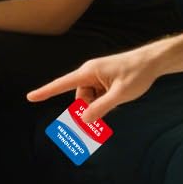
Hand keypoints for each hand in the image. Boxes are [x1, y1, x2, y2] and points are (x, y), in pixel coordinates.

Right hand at [26, 48, 153, 124]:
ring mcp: (96, 77)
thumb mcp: (120, 95)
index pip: (62, 83)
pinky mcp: (102, 80)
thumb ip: (101, 108)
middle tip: (111, 106)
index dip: (45, 92)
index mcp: (88, 72)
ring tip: (118, 99)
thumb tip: (82, 121)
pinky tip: (118, 97)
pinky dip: (105, 101)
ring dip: (100, 105)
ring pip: (89, 99)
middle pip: (80, 98)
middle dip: (91, 108)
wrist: (152, 62)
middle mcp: (89, 73)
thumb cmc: (137, 74)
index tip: (30, 97)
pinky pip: (97, 96)